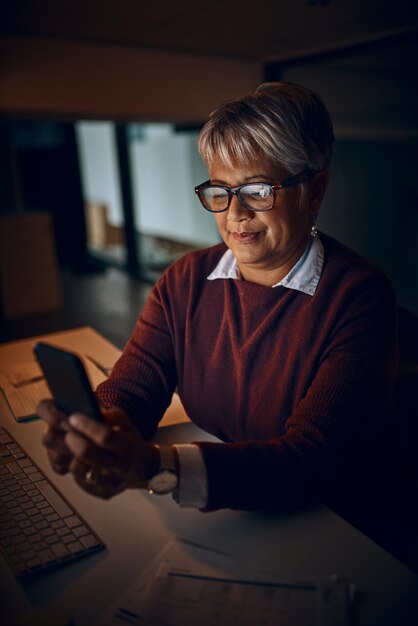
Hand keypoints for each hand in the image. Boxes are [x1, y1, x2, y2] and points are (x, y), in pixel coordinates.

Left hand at [38, 400, 159, 498]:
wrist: (143, 469)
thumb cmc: (130, 442)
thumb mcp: (127, 424)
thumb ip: (111, 415)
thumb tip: (89, 408)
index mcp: (128, 447)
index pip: (105, 436)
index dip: (87, 425)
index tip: (74, 417)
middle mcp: (120, 468)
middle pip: (86, 453)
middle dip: (71, 438)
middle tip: (65, 429)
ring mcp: (110, 483)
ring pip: (76, 468)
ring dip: (68, 453)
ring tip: (70, 443)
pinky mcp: (100, 493)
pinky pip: (76, 480)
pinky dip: (72, 465)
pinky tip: (76, 457)